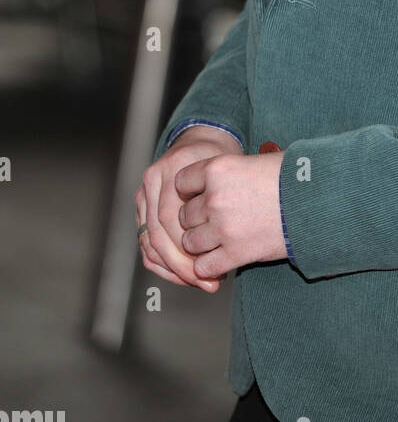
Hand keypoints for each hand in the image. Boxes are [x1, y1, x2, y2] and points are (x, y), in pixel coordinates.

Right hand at [136, 130, 240, 291]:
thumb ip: (226, 198)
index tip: (214, 268)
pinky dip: (162, 263)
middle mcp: (153, 180)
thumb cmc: (221, 157)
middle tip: (206, 282)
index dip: (190, 249)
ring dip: (173, 268)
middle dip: (182, 265)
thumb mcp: (229, 169)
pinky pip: (146, 242)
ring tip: (198, 281)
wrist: (201, 139)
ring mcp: (144, 193)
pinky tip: (182, 274)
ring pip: (150, 242)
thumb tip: (231, 245)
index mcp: (174, 168)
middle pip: (159, 233)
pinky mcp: (142, 207)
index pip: (172, 218)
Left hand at [175, 151, 286, 278]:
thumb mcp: (255, 162)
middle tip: (213, 219)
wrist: (318, 200)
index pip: (181, 182)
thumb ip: (228, 174)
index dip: (189, 191)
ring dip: (200, 244)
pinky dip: (208, 267)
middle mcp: (215, 198)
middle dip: (195, 219)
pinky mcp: (236, 253)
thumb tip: (213, 182)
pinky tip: (220, 260)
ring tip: (216, 240)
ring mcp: (224, 228)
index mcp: (218, 169)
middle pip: (183, 215)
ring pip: (190, 242)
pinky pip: (204, 266)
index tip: (198, 195)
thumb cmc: (293, 177)